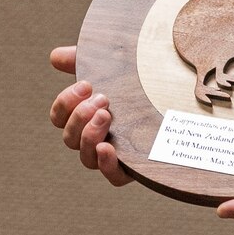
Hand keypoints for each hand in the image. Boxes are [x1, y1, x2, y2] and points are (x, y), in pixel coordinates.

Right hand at [49, 45, 130, 186]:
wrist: (177, 99)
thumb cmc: (138, 84)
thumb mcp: (112, 67)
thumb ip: (83, 60)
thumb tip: (55, 57)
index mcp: (85, 117)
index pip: (60, 117)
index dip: (65, 102)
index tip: (86, 85)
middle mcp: (94, 139)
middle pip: (69, 138)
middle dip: (80, 116)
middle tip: (103, 98)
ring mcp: (112, 157)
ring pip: (86, 157)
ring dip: (90, 136)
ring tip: (106, 115)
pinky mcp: (132, 170)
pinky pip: (112, 177)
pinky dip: (106, 164)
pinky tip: (108, 148)